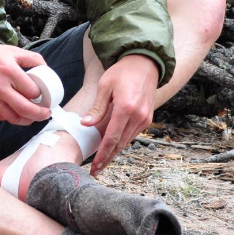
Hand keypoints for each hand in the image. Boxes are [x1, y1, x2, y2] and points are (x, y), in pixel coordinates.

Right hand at [0, 43, 51, 124]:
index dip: (41, 95)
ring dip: (26, 120)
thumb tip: (46, 68)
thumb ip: (31, 58)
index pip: (32, 91)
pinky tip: (15, 112)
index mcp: (9, 70)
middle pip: (25, 108)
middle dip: (39, 115)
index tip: (43, 96)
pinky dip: (10, 117)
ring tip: (32, 117)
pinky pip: (1, 117)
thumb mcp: (10, 50)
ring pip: (14, 118)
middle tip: (45, 114)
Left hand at [81, 54, 158, 176]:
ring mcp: (145, 118)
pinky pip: (132, 134)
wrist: (145, 63)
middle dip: (107, 159)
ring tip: (102, 162)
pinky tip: (113, 147)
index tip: (94, 167)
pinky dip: (122, 141)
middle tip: (95, 171)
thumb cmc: (122, 72)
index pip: (112, 138)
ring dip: (115, 152)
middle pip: (120, 144)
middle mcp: (138, 116)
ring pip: (127, 141)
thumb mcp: (104, 86)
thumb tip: (85, 125)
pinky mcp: (147, 118)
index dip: (102, 155)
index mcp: (126, 108)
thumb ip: (97, 108)